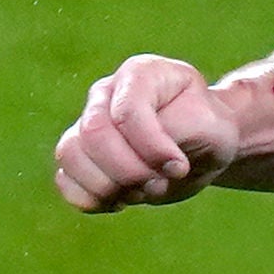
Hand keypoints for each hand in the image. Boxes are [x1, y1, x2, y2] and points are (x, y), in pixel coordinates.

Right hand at [54, 54, 241, 211]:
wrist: (200, 146)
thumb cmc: (206, 128)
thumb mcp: (208, 125)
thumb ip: (177, 133)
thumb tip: (151, 165)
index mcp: (140, 73)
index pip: (128, 111)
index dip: (151, 147)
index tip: (179, 168)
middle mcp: (105, 94)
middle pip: (93, 134)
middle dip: (128, 171)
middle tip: (159, 184)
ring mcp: (85, 123)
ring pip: (70, 155)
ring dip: (108, 187)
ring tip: (142, 192)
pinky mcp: (78, 156)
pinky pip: (64, 179)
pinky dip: (90, 199)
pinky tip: (121, 200)